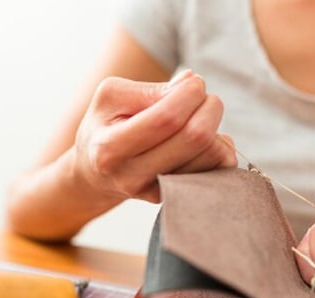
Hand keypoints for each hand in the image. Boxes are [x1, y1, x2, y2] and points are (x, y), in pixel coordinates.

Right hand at [72, 70, 236, 202]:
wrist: (94, 174)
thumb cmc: (105, 127)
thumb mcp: (112, 98)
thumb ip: (150, 90)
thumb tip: (189, 82)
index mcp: (110, 147)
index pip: (166, 118)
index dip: (190, 95)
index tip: (195, 82)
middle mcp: (132, 176)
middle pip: (194, 138)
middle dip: (210, 108)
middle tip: (205, 98)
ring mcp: (154, 192)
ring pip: (211, 157)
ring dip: (216, 129)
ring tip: (200, 118)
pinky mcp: (174, 198)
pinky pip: (215, 172)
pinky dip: (219, 149)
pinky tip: (203, 141)